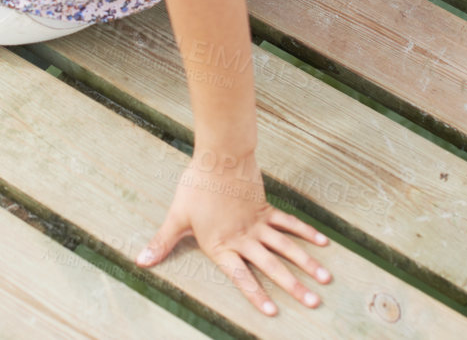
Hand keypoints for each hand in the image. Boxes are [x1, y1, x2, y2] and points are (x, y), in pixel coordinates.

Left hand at [137, 153, 331, 315]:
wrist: (219, 155)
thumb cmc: (196, 185)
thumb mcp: (177, 216)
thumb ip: (163, 242)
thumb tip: (141, 260)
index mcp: (222, 246)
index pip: (242, 277)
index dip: (257, 295)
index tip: (273, 312)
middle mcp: (244, 238)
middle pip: (272, 266)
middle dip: (293, 286)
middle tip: (314, 302)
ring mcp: (258, 223)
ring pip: (286, 247)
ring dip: (306, 263)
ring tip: (325, 280)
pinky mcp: (265, 208)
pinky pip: (289, 223)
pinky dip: (305, 233)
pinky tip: (322, 242)